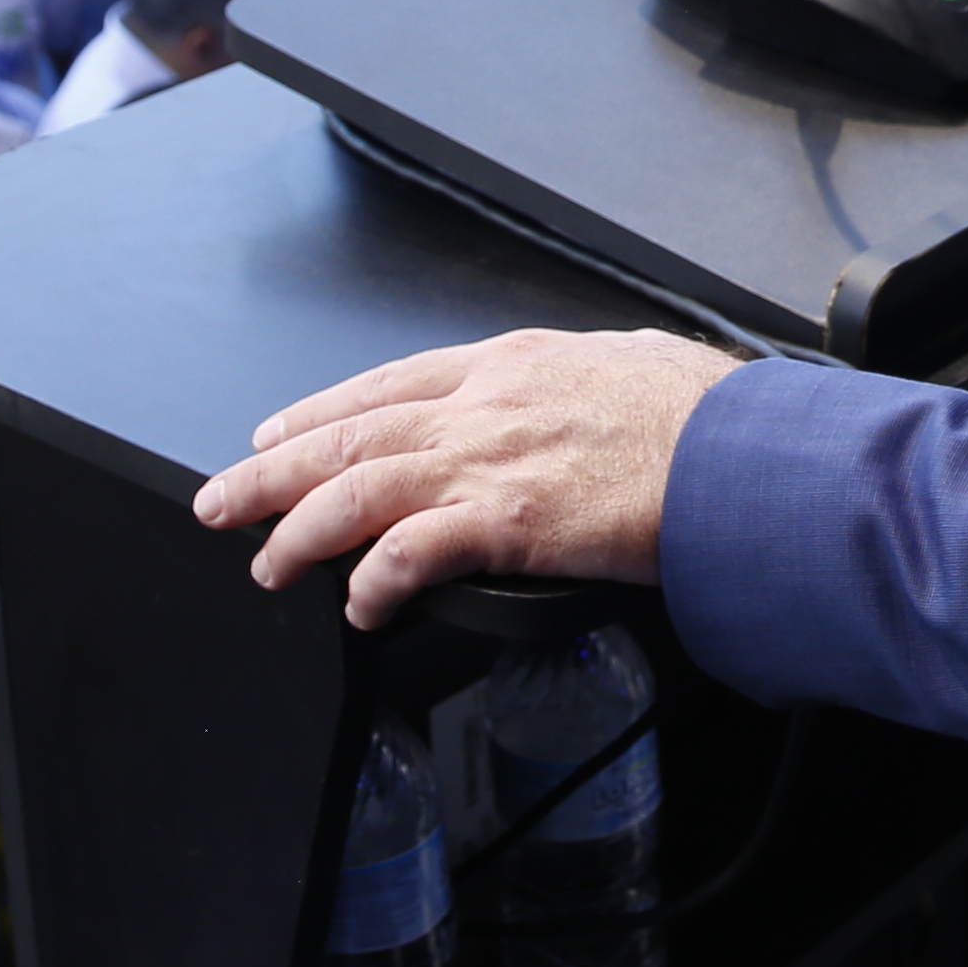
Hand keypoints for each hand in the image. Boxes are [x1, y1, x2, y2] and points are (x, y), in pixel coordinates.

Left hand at [196, 328, 740, 621]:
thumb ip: (584, 377)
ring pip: (355, 489)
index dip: (321, 412)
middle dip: (272, 471)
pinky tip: (356, 604)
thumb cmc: (709, 415)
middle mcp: (485, 405)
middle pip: (348, 434)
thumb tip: (587, 385)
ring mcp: (489, 461)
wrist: (745, 454)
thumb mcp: (632, 362)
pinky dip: (369, 579)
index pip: (388, 383)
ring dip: (296, 530)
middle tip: (222, 500)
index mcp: (513, 363)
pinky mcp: (506, 522)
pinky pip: (407, 553)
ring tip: (265, 563)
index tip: (280, 434)